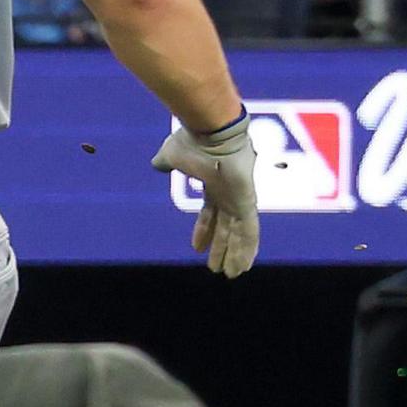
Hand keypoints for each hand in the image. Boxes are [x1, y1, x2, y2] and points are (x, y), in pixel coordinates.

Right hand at [151, 114, 258, 276]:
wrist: (211, 132)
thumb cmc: (193, 140)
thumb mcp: (172, 155)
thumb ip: (166, 162)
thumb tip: (157, 165)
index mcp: (214, 184)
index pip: (210, 213)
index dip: (204, 231)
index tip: (196, 248)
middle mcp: (229, 194)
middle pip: (226, 228)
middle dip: (221, 248)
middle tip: (218, 268)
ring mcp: (240, 199)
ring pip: (239, 234)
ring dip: (235, 255)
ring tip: (232, 274)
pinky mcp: (247, 202)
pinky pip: (249, 231)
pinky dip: (247, 249)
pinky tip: (244, 266)